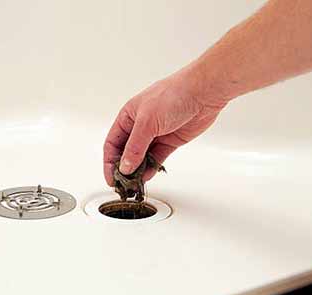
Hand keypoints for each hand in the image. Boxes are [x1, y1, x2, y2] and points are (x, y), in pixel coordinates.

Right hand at [103, 63, 229, 185]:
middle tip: (123, 185)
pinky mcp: (169, 141)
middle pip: (126, 152)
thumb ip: (135, 147)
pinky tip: (147, 176)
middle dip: (123, 169)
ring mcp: (155, 134)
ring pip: (141, 157)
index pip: (112, 143)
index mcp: (128, 117)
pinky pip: (156, 158)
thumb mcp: (147, 122)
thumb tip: (125, 166)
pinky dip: (151, 168)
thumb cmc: (173, 95)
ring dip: (137, 171)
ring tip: (136, 184)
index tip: (110, 179)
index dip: (109, 162)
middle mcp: (140, 126)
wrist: (203, 93)